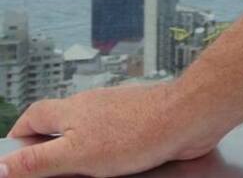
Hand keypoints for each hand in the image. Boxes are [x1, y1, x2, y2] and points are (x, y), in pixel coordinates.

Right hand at [4, 83, 221, 177]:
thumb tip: (2, 166)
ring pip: (87, 134)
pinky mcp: (138, 123)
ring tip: (76, 175)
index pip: (33, 117)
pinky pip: (114, 139)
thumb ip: (37, 161)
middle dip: (50, 149)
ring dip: (79, 154)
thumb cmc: (137, 131)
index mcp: (70, 110)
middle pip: (59, 125)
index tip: (13, 158)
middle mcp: (92, 107)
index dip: (20, 137)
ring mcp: (117, 113)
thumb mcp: (75, 155)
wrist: (188, 118)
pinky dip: (106, 155)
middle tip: (45, 172)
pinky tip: (111, 169)